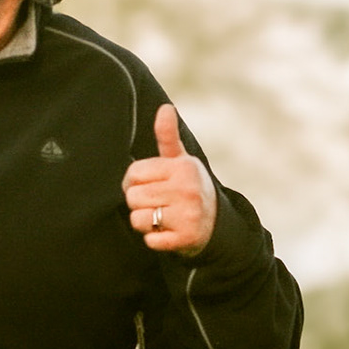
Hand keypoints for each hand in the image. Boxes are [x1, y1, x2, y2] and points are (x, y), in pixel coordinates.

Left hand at [123, 103, 216, 255]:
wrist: (215, 224)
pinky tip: (168, 231)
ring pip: (138, 219)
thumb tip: (165, 107)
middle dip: (139, 203)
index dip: (133, 181)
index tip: (147, 185)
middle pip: (132, 197)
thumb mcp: (181, 161)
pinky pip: (150, 240)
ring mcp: (188, 215)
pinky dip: (154, 239)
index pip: (133, 173)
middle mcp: (187, 189)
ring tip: (162, 217)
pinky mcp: (186, 239)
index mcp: (183, 168)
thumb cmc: (189, 187)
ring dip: (145, 222)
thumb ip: (167, 136)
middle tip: (157, 203)